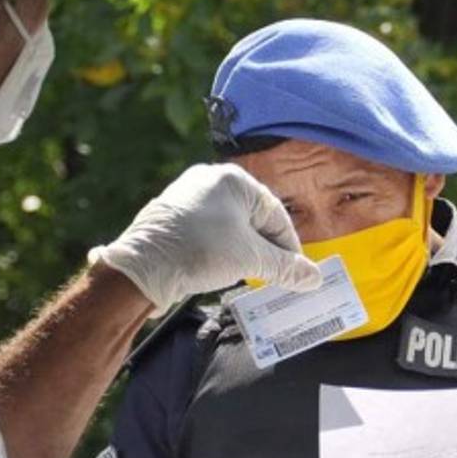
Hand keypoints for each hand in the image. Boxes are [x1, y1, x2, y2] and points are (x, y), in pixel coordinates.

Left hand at [92, 163, 321, 315]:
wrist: (141, 269)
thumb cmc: (199, 253)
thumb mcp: (250, 259)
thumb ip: (286, 267)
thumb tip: (314, 278)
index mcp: (232, 179)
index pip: (275, 213)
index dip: (290, 247)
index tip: (298, 272)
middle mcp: (208, 180)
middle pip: (252, 218)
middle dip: (266, 249)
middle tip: (275, 277)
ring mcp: (186, 196)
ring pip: (229, 226)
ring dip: (243, 251)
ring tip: (248, 275)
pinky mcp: (171, 216)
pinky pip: (207, 230)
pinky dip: (220, 249)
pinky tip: (220, 268)